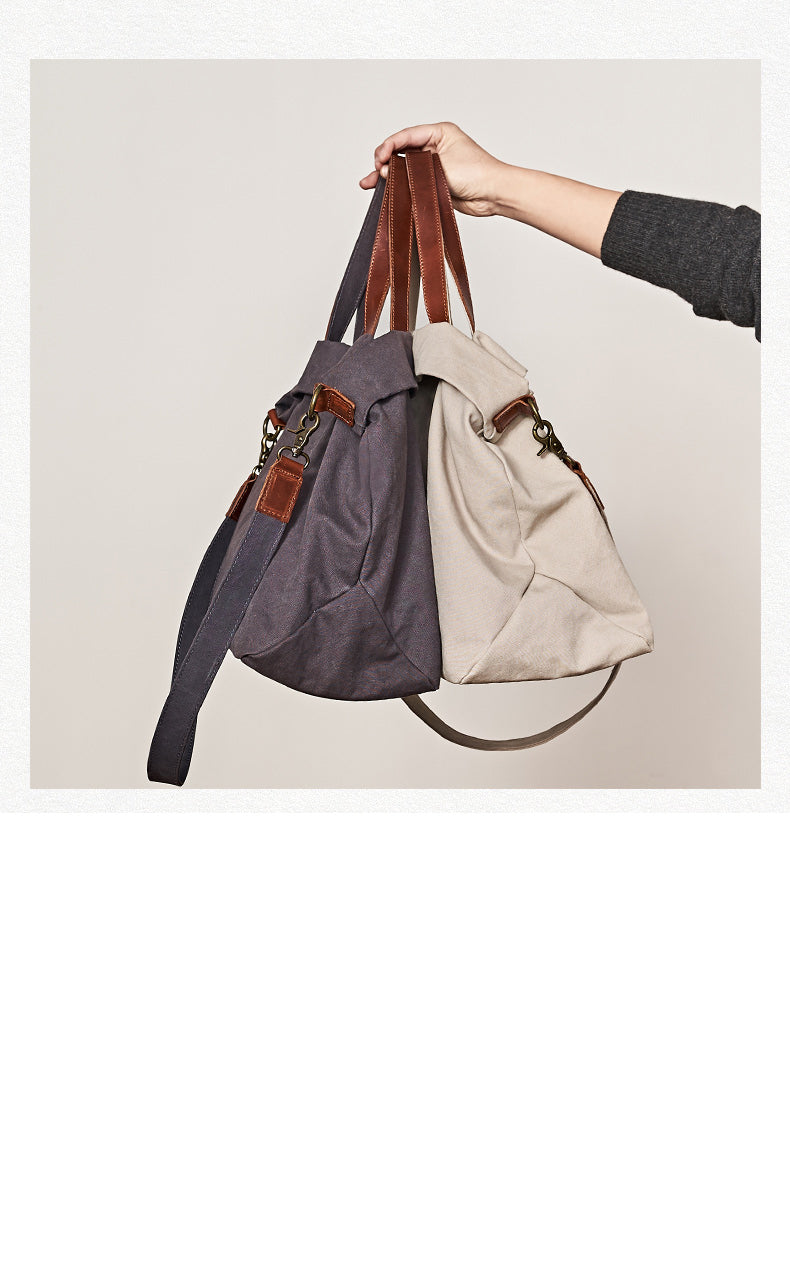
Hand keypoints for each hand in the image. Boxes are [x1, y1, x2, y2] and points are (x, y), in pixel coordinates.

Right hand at [359, 122, 509, 217]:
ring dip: (387, 175)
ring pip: (404, 167)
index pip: (407, 135)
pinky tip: (385, 190)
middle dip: (384, 161)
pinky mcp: (433, 182)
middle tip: (373, 171)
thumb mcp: (443, 166)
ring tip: (369, 183)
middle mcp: (435, 146)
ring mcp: (433, 165)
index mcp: (439, 132)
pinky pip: (411, 182)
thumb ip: (414, 169)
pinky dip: (398, 186)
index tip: (378, 157)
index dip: (389, 146)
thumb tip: (389, 173)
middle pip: (402, 151)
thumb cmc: (478, 174)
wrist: (494, 194)